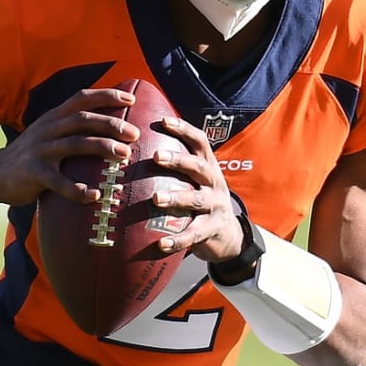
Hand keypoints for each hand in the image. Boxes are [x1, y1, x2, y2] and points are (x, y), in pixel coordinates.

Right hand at [0, 87, 140, 205]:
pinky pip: (58, 181)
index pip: (81, 98)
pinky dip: (77, 189)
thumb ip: (72, 128)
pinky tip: (94, 195)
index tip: (132, 100)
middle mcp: (47, 129)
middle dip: (111, 124)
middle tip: (134, 134)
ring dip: (101, 147)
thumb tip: (111, 125)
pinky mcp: (33, 173)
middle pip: (82, 119)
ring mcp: (40, 150)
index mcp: (53, 117)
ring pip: (74, 144)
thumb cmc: (32, 155)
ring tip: (124, 155)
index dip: (106, 96)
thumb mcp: (48, 133)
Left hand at [149, 116, 244, 262]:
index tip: (163, 121)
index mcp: (208, 166)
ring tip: (155, 199)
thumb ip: (175, 167)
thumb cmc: (200, 202)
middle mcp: (214, 183)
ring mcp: (216, 206)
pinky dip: (178, 239)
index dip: (183, 129)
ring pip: (196, 199)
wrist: (229, 236)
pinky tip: (161, 244)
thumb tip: (137, 146)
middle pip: (199, 166)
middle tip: (156, 156)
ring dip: (176, 197)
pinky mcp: (213, 230)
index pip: (199, 141)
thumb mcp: (194, 181)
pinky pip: (194, 234)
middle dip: (178, 160)